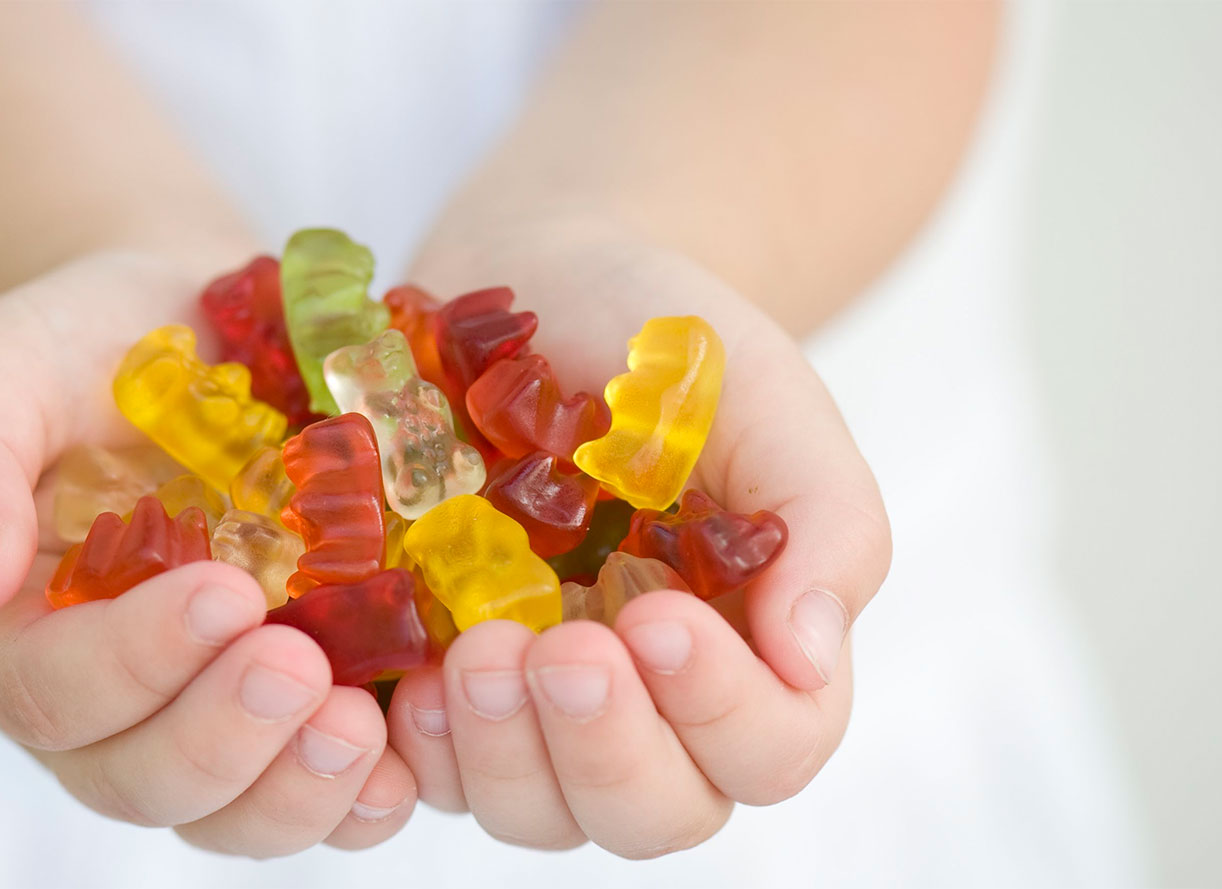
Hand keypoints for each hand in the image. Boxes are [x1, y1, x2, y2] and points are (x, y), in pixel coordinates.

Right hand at [0, 251, 417, 856]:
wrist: (198, 322)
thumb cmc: (84, 346)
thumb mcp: (0, 369)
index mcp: (12, 636)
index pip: (51, 692)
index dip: (134, 662)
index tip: (224, 593)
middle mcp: (104, 704)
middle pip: (140, 779)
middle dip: (224, 739)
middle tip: (302, 667)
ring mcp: (201, 716)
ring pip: (229, 814)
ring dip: (295, 794)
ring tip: (361, 729)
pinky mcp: (292, 709)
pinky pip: (316, 794)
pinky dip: (361, 797)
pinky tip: (407, 759)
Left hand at [384, 219, 893, 856]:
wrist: (537, 275)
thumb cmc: (665, 337)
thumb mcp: (762, 394)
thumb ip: (821, 518)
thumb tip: (813, 658)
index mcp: (749, 645)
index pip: (770, 748)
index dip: (723, 712)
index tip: (657, 613)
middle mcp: (649, 702)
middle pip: (652, 814)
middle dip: (604, 750)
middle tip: (556, 648)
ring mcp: (537, 705)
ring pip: (536, 812)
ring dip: (502, 755)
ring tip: (469, 648)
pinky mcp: (441, 680)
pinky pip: (424, 772)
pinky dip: (414, 748)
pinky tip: (400, 679)